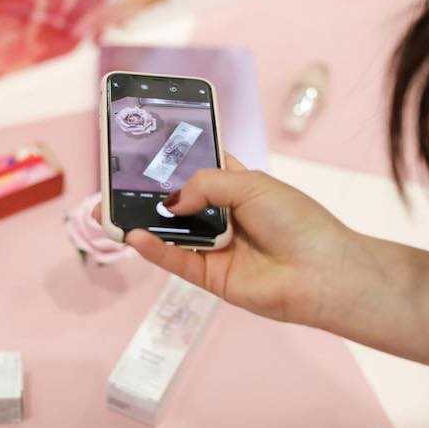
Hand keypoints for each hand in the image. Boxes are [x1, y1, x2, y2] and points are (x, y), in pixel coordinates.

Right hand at [98, 154, 353, 326]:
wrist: (320, 272)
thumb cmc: (293, 218)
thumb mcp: (249, 184)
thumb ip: (204, 184)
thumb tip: (170, 201)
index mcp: (234, 186)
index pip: (196, 168)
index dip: (171, 161)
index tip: (141, 152)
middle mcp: (220, 214)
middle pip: (176, 202)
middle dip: (147, 194)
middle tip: (114, 185)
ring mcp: (213, 246)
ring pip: (170, 232)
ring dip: (141, 222)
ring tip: (108, 211)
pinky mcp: (209, 276)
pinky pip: (176, 260)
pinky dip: (154, 249)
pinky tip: (134, 236)